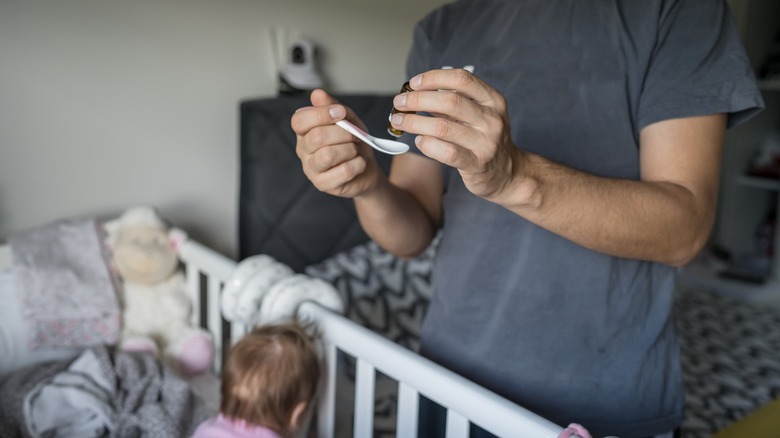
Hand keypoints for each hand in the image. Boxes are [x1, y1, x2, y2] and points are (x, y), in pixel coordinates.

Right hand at [291, 89, 384, 197]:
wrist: (366, 169)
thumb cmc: (353, 143)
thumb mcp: (348, 120)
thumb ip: (333, 107)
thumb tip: (317, 94)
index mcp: (304, 132)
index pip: (299, 120)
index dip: (321, 114)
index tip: (341, 113)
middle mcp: (303, 150)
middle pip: (317, 137)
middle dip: (343, 133)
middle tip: (355, 135)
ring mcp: (311, 169)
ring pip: (328, 155)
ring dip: (350, 150)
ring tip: (355, 151)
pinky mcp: (323, 184)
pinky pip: (343, 171)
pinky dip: (358, 164)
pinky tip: (358, 164)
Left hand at [389, 69, 521, 202]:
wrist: (509, 173)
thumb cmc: (485, 139)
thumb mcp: (477, 114)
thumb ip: (452, 102)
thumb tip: (416, 92)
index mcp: (492, 100)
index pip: (461, 79)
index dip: (433, 78)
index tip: (413, 83)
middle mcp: (492, 119)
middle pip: (449, 101)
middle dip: (418, 99)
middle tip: (399, 103)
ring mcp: (486, 143)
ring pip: (443, 127)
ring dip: (414, 122)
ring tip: (399, 120)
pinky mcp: (477, 164)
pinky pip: (446, 152)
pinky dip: (427, 144)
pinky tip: (419, 140)